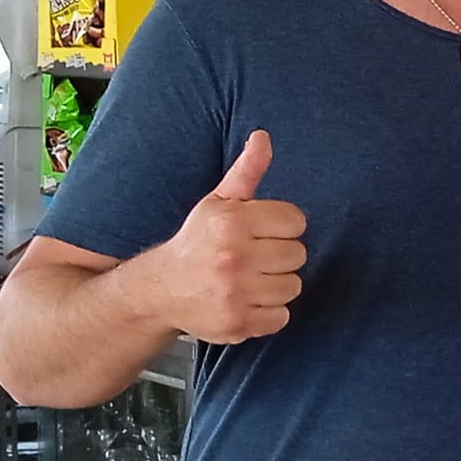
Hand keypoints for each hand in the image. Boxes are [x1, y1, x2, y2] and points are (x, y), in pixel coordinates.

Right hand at [154, 131, 306, 343]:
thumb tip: (263, 137)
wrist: (162, 289)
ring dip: (276, 285)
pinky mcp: (237, 323)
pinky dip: (269, 313)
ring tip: (250, 280)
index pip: (296, 222)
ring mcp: (234, 293)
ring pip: (293, 286)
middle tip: (254, 258)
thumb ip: (247, 171)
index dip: (283, 227)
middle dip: (280, 256)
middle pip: (298, 255)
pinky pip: (282, 317)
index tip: (263, 232)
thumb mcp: (219, 202)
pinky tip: (247, 301)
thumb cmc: (198, 241)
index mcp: (231, 221)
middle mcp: (233, 256)